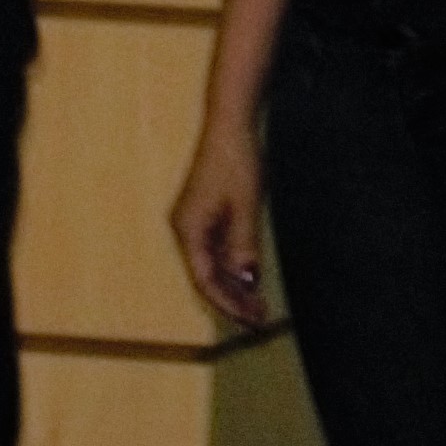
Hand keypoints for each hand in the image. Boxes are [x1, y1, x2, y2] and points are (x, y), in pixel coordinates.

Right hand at [168, 126, 274, 331]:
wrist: (230, 126)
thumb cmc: (236, 161)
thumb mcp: (246, 206)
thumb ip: (244, 245)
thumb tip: (246, 281)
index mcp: (189, 230)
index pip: (204, 279)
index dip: (227, 303)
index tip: (249, 319)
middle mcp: (186, 230)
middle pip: (207, 276)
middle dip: (233, 299)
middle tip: (259, 319)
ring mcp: (194, 223)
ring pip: (212, 266)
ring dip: (234, 286)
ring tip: (259, 306)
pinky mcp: (205, 216)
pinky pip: (216, 251)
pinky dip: (234, 267)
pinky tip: (251, 279)